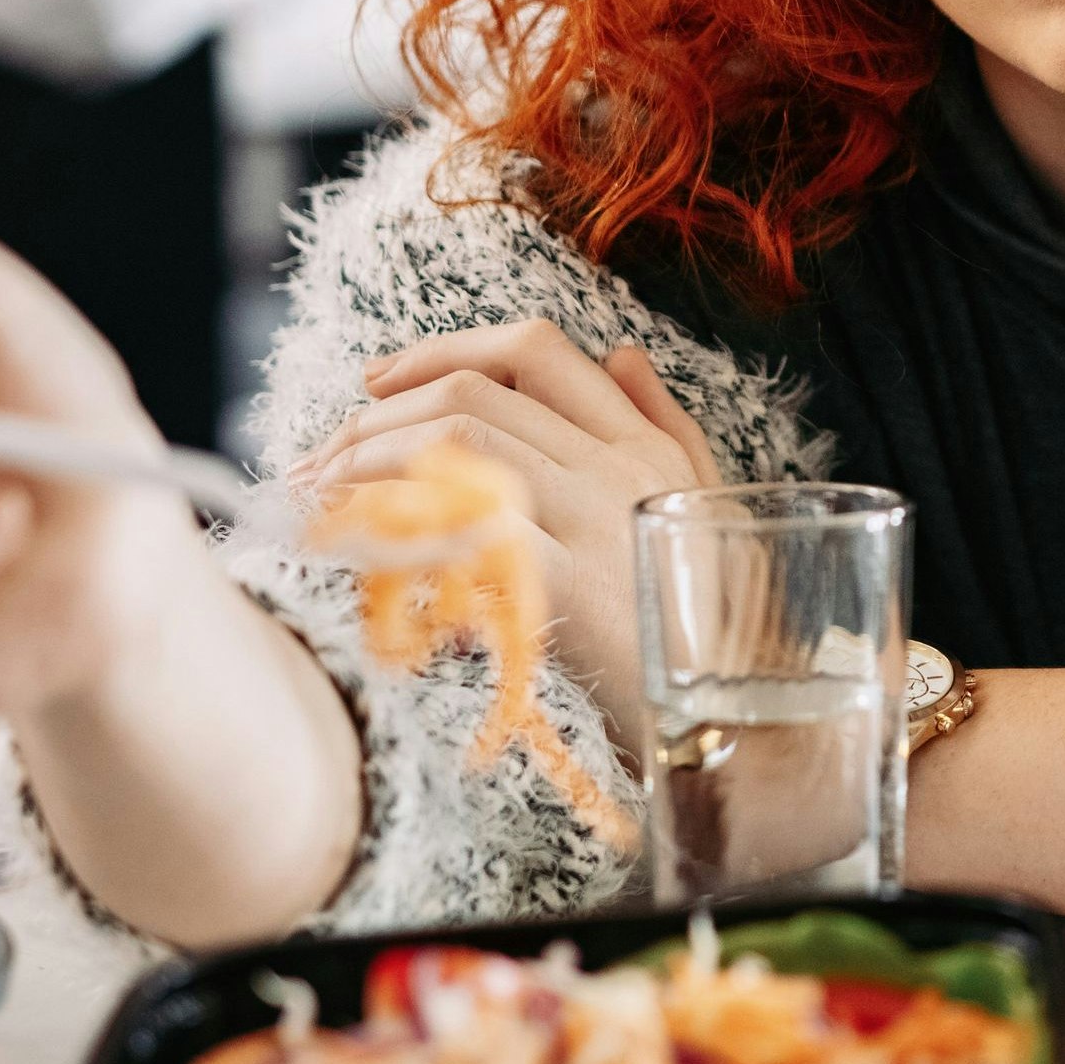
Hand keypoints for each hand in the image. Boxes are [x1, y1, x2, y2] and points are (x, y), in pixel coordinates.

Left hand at [309, 321, 723, 758]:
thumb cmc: (711, 622)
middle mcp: (616, 466)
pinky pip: (455, 524)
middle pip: (473, 394)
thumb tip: (622, 352)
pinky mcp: (561, 582)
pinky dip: (390, 522)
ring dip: (368, 458)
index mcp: (642, 443)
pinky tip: (353, 543)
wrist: (744, 715)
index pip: (535, 350)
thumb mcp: (703, 504)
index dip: (444, 348)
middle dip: (376, 413)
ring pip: (456, 442)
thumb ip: (664, 423)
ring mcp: (590, 519)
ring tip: (321, 495)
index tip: (377, 378)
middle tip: (322, 454)